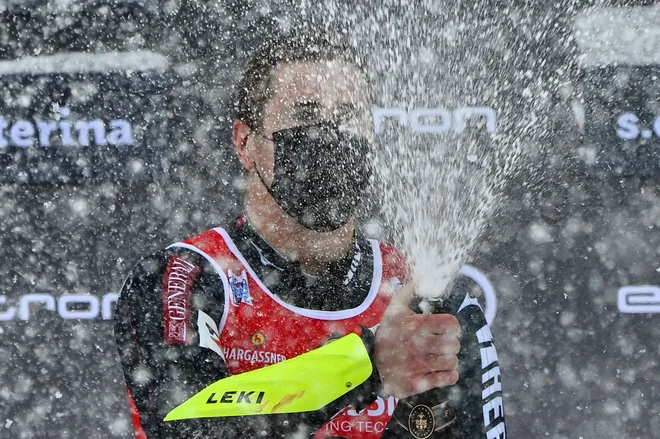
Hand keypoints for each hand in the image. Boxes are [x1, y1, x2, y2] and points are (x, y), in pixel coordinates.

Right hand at [374, 282, 460, 398]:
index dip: (452, 327)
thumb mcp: (395, 309)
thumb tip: (421, 276)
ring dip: (449, 360)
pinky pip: (448, 378)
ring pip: (452, 362)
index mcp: (415, 325)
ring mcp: (417, 365)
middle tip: (443, 345)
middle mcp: (417, 345)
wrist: (368, 363)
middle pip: (454, 345)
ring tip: (440, 358)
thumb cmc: (387, 333)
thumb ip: (410, 291)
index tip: (447, 330)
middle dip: (451, 344)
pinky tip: (440, 370)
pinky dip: (448, 375)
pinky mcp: (417, 383)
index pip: (451, 325)